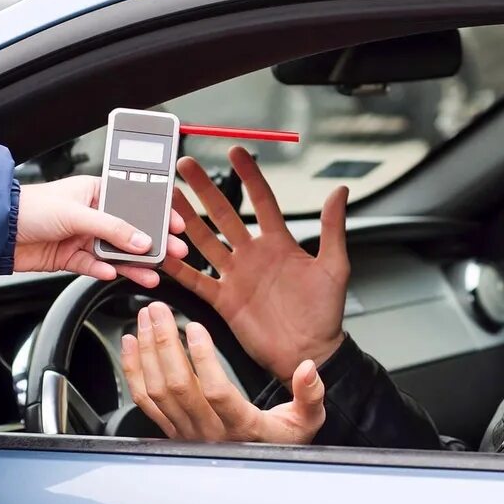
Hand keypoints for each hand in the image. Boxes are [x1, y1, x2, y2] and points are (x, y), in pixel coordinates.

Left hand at [15, 176, 187, 287]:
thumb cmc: (29, 206)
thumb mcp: (77, 213)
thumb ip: (112, 228)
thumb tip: (140, 240)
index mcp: (95, 191)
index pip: (134, 202)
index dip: (156, 213)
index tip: (176, 224)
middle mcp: (90, 213)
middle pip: (128, 230)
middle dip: (152, 243)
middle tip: (174, 253)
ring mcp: (81, 236)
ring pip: (114, 252)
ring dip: (132, 263)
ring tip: (151, 274)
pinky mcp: (69, 257)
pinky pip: (94, 266)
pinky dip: (104, 271)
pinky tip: (113, 274)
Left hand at [122, 302, 324, 443]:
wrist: (259, 471)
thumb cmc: (281, 442)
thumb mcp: (307, 420)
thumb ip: (309, 394)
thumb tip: (308, 368)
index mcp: (242, 427)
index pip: (216, 393)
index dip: (202, 360)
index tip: (194, 328)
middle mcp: (209, 433)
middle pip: (177, 387)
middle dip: (163, 343)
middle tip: (158, 309)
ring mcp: (185, 432)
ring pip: (157, 392)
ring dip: (147, 352)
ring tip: (145, 318)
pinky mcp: (171, 429)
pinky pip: (145, 401)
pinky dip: (133, 370)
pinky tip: (131, 344)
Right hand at [163, 147, 348, 381]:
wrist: (310, 352)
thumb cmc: (325, 314)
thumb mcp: (334, 267)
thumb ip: (333, 228)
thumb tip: (340, 191)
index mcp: (280, 244)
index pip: (261, 201)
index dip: (249, 176)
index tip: (236, 151)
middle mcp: (254, 255)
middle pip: (224, 214)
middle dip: (205, 189)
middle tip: (187, 166)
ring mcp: (236, 276)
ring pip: (205, 240)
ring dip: (186, 219)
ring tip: (168, 197)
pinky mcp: (224, 300)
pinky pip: (196, 279)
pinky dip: (179, 267)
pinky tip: (164, 252)